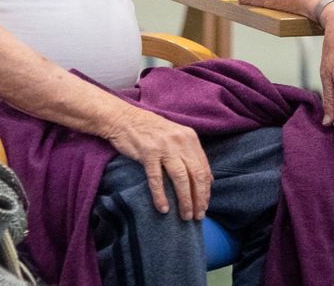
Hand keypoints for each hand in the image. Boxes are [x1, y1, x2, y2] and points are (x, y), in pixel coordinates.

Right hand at [101, 104, 212, 219]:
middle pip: (196, 175)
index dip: (206, 190)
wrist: (123, 118)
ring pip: (181, 179)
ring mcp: (164, 147)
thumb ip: (191, 154)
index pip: (204, 168)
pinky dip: (161, 196)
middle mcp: (180, 141)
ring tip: (185, 216)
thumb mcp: (176, 136)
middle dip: (199, 199)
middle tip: (198, 216)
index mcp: (189, 138)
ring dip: (185, 200)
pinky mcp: (147, 152)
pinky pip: (157, 179)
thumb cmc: (150, 130)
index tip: (205, 205)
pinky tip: (163, 208)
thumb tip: (209, 179)